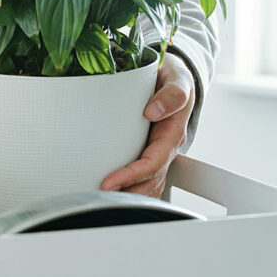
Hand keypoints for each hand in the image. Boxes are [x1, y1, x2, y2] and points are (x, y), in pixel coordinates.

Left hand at [101, 52, 194, 195]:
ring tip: (101, 201)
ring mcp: (158, 150)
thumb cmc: (174, 78)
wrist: (175, 75)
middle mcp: (166, 146)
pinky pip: (143, 174)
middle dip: (126, 192)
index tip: (109, 182)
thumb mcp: (177, 79)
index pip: (152, 163)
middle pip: (149, 180)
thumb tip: (154, 111)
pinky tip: (113, 193)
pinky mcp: (148, 148)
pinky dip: (131, 187)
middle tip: (98, 197)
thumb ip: (171, 94)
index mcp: (172, 133)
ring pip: (148, 182)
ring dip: (128, 194)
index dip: (131, 176)